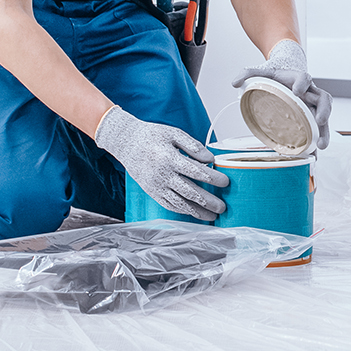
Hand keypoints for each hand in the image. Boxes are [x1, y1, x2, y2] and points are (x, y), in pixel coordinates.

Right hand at [95, 106, 228, 220]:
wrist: (125, 143)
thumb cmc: (150, 136)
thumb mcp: (173, 133)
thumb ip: (193, 146)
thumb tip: (210, 158)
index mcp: (170, 158)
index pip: (197, 172)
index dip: (213, 178)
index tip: (225, 182)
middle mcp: (163, 175)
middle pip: (190, 192)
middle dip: (208, 201)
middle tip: (223, 207)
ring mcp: (156, 186)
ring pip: (180, 203)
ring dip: (197, 211)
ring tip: (212, 216)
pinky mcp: (151, 192)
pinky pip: (168, 205)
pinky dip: (182, 211)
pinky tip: (193, 213)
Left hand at [232, 38, 331, 149]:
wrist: (283, 75)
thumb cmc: (274, 76)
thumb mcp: (260, 72)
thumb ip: (247, 73)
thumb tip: (234, 83)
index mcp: (298, 78)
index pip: (305, 78)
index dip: (303, 83)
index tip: (297, 91)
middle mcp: (310, 92)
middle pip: (324, 99)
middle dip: (324, 110)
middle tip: (320, 121)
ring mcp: (312, 105)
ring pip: (324, 116)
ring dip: (324, 131)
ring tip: (321, 145)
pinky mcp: (310, 116)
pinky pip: (317, 128)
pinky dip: (317, 140)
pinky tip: (314, 154)